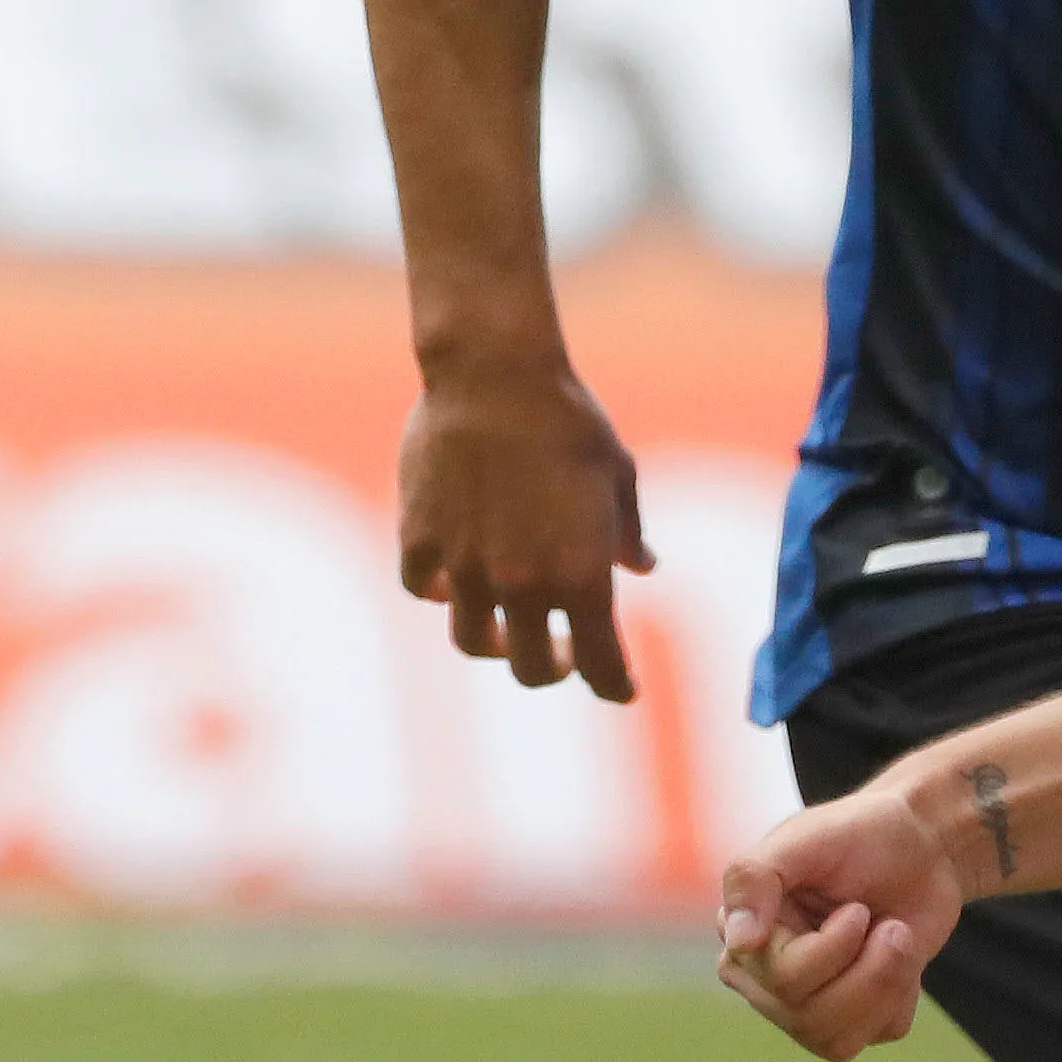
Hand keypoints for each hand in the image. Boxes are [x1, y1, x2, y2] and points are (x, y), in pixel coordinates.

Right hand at [396, 363, 652, 699]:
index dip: (615, 685)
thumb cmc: (568, 419)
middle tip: (561, 652)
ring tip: (505, 626)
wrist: (494, 372)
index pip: (601, 665)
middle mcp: (522, 584)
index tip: (622, 689)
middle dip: (553, 668)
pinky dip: (441, 591)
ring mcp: (465, 567)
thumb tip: (642, 567)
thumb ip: (627, 534)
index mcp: (581, 576)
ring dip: (494, 641)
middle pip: (531, 669)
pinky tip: (457, 576)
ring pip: (472, 640)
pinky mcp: (420, 539)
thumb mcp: (618, 476)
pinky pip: (424, 589)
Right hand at [716, 776, 966, 1059]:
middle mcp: (765, 981)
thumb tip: (739, 944)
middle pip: (810, 1018)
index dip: (836, 948)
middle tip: (888, 923)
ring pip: (840, 1040)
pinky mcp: (856, 1017)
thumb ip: (755, 879)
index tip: (857, 908)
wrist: (922, 847)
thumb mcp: (804, 839)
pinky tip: (899, 954)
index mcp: (742, 939)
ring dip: (887, 981)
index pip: (783, 980)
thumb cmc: (858, 835)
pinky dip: (904, 992)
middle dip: (869, 968)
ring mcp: (808, 1005)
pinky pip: (881, 1032)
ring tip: (895, 935)